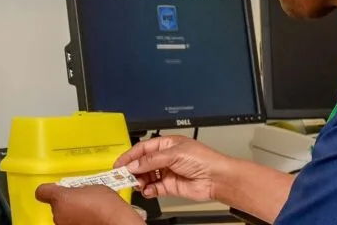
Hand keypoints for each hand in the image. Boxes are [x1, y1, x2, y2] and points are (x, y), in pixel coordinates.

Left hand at [35, 184, 144, 224]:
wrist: (116, 222)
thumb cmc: (106, 204)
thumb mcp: (93, 187)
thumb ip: (79, 189)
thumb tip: (77, 192)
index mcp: (61, 197)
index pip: (42, 191)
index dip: (48, 190)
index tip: (54, 189)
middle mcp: (57, 213)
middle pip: (55, 205)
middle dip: (65, 203)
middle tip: (80, 200)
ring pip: (62, 216)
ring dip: (71, 214)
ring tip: (87, 212)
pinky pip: (70, 223)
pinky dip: (76, 222)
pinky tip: (89, 219)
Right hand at [114, 135, 231, 201]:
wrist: (217, 178)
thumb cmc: (203, 159)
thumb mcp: (173, 154)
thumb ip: (151, 160)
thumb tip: (134, 164)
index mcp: (166, 144)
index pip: (142, 149)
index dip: (130, 156)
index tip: (119, 164)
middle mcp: (165, 158)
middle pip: (142, 163)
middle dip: (133, 170)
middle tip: (125, 176)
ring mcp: (167, 172)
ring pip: (146, 177)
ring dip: (139, 181)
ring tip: (138, 184)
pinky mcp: (169, 186)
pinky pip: (153, 188)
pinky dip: (148, 190)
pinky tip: (147, 190)